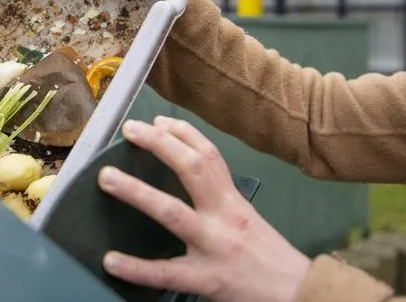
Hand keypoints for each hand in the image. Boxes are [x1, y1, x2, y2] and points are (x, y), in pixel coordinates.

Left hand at [98, 116, 311, 301]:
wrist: (299, 293)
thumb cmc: (268, 256)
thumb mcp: (246, 218)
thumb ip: (218, 201)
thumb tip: (185, 183)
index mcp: (232, 201)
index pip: (209, 156)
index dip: (183, 133)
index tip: (158, 120)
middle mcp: (223, 217)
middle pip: (192, 170)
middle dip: (160, 145)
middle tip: (130, 130)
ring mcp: (213, 247)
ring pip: (172, 213)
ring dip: (137, 192)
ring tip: (106, 178)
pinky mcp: (207, 280)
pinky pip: (166, 274)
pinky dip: (137, 268)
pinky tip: (111, 261)